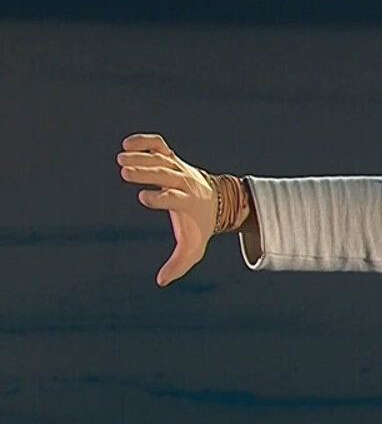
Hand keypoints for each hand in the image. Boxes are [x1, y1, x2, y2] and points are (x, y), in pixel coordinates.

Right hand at [117, 133, 218, 287]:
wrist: (218, 200)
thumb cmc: (200, 224)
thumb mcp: (193, 246)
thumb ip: (179, 264)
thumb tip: (162, 282)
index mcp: (189, 203)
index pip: (175, 198)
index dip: (160, 198)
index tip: (144, 197)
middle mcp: (185, 182)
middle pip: (167, 175)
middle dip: (147, 173)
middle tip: (125, 172)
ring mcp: (178, 168)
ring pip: (161, 159)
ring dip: (141, 157)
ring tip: (121, 160)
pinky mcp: (172, 157)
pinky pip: (160, 145)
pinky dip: (145, 141)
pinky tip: (127, 144)